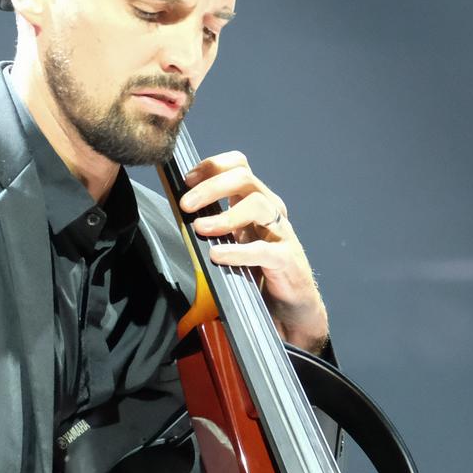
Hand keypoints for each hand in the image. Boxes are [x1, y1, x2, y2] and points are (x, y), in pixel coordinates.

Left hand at [179, 151, 329, 351]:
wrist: (291, 307)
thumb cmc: (259, 271)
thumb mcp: (234, 239)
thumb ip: (215, 222)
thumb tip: (181, 211)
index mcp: (257, 201)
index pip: (238, 166)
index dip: (212, 166)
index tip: (187, 179)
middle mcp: (271, 210)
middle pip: (244, 178)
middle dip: (211, 186)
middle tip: (186, 204)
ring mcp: (281, 233)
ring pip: (257, 205)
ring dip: (223, 215)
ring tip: (200, 229)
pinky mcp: (286, 259)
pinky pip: (262, 249)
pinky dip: (237, 251)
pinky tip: (218, 256)